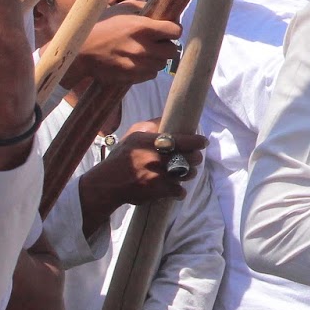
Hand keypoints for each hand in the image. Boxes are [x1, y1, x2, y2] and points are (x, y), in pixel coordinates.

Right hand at [67, 12, 181, 88]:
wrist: (80, 52)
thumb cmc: (100, 26)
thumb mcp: (121, 9)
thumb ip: (142, 8)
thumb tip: (160, 11)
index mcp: (142, 27)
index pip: (175, 31)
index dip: (173, 30)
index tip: (168, 30)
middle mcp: (143, 47)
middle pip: (172, 50)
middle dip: (166, 46)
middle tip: (157, 43)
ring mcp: (138, 64)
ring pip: (162, 64)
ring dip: (157, 59)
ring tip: (145, 53)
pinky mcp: (132, 77)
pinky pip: (151, 75)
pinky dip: (147, 69)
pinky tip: (137, 62)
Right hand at [77, 121, 204, 236]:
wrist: (107, 184)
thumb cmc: (121, 157)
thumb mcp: (134, 135)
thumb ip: (152, 125)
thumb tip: (168, 118)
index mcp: (151, 141)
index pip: (183, 139)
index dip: (197, 141)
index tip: (203, 142)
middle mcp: (157, 157)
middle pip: (190, 157)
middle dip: (195, 158)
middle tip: (194, 158)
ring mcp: (159, 175)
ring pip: (188, 174)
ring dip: (189, 173)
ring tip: (185, 172)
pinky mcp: (158, 191)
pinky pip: (179, 191)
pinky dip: (180, 191)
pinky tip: (176, 188)